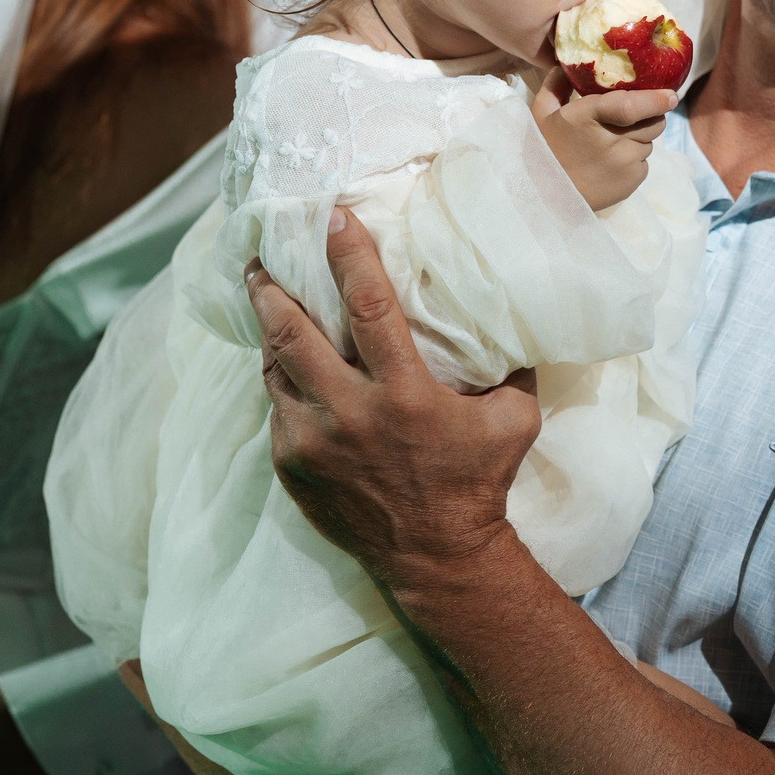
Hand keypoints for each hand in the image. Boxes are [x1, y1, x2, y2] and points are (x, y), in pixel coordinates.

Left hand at [247, 207, 540, 595]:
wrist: (438, 559)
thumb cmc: (480, 481)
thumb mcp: (515, 418)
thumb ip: (509, 365)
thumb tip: (509, 313)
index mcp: (403, 395)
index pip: (368, 307)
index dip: (347, 255)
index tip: (330, 216)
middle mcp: (348, 414)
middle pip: (292, 332)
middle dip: (271, 288)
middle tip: (260, 256)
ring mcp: (312, 443)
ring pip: (274, 369)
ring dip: (269, 332)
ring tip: (264, 299)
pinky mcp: (291, 467)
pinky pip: (276, 410)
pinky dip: (282, 382)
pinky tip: (287, 364)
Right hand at [533, 69, 674, 210]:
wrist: (544, 194)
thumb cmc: (543, 147)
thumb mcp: (542, 112)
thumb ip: (557, 84)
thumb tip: (567, 65)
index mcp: (590, 117)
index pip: (631, 106)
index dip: (655, 100)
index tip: (671, 95)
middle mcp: (612, 141)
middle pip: (654, 123)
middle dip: (650, 116)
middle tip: (631, 118)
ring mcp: (624, 164)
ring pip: (649, 143)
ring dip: (639, 139)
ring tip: (614, 144)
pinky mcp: (631, 182)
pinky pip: (644, 163)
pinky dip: (634, 160)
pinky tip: (613, 163)